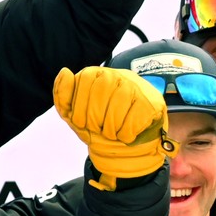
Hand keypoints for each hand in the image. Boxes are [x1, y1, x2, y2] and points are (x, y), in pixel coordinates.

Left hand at [54, 66, 172, 191]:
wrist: (126, 143)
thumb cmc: (97, 124)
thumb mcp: (73, 113)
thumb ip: (63, 95)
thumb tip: (65, 72)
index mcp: (95, 74)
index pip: (84, 80)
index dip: (79, 107)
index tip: (81, 121)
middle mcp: (117, 75)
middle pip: (100, 94)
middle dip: (94, 120)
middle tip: (98, 130)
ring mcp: (137, 88)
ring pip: (118, 108)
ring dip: (111, 129)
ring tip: (112, 133)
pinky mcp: (152, 103)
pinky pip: (134, 120)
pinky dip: (126, 134)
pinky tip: (125, 134)